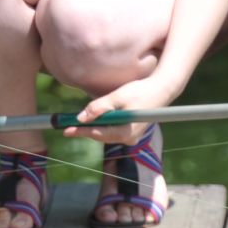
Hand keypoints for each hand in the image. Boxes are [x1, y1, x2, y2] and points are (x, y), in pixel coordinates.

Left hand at [63, 75, 181, 144]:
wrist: (162, 90)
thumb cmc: (141, 92)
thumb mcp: (117, 97)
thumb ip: (99, 108)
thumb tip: (81, 118)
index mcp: (125, 132)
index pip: (97, 134)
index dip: (80, 131)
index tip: (65, 130)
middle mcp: (128, 138)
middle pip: (101, 135)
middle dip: (85, 129)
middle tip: (67, 125)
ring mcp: (131, 136)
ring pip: (106, 133)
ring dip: (94, 127)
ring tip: (77, 123)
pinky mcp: (132, 130)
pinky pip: (113, 130)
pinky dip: (103, 124)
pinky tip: (95, 119)